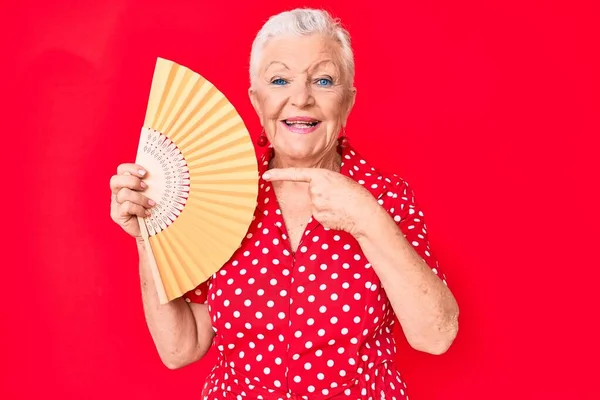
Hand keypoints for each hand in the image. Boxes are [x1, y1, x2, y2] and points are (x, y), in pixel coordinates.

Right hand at [109, 163, 155, 239]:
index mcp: (124, 184)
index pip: (121, 169)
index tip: (145, 173)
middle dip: (132, 181)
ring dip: (140, 198)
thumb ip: (151, 183)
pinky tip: (147, 213)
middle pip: (115, 180)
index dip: (131, 168)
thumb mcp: (152, 193)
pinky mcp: (117, 215)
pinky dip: (139, 209)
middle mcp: (117, 192)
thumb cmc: (153, 208)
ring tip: (151, 204)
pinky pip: (126, 207)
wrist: (152, 230)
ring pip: (123, 194)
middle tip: (145, 187)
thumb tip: (162, 172)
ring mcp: (116, 204)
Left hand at [263, 167, 377, 236]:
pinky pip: (319, 215)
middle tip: (338, 197)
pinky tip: (338, 214)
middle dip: (322, 195)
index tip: (266, 174)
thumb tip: (315, 191)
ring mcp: (315, 205)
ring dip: (326, 206)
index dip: (279, 174)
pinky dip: (328, 216)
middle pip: (311, 193)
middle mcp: (314, 190)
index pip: (295, 174)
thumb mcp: (339, 180)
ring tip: (340, 206)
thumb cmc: (355, 194)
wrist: (364, 212)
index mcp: (320, 176)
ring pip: (315, 205)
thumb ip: (324, 182)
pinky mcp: (318, 218)